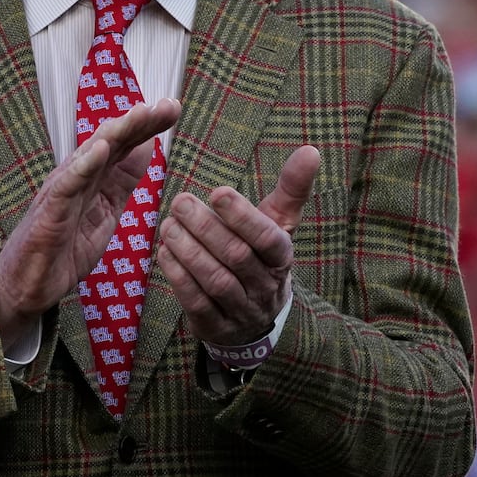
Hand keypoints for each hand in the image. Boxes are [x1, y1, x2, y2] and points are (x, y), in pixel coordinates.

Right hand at [0, 98, 181, 349]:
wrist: (28, 284)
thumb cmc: (63, 248)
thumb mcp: (105, 213)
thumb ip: (122, 182)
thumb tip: (146, 147)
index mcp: (93, 177)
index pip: (124, 145)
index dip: (148, 126)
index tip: (173, 108)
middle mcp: (77, 176)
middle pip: (111, 141)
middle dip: (139, 122)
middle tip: (167, 105)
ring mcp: (61, 191)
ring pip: (91, 155)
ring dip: (116, 133)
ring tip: (139, 114)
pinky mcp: (49, 212)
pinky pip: (67, 185)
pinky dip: (83, 166)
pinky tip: (100, 149)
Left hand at [156, 144, 319, 344]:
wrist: (255, 318)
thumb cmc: (261, 256)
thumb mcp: (277, 224)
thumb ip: (291, 189)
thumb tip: (311, 150)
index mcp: (282, 258)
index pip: (268, 238)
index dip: (243, 217)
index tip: (218, 191)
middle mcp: (265, 287)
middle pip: (237, 256)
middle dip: (206, 228)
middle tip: (180, 201)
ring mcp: (241, 310)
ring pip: (216, 280)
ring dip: (189, 251)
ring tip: (168, 225)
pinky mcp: (216, 326)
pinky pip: (197, 303)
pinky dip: (179, 277)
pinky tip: (165, 253)